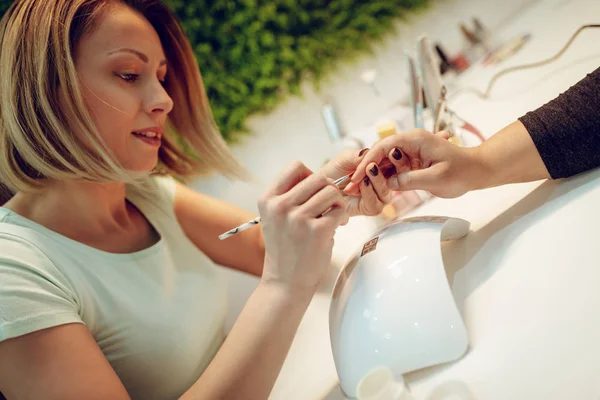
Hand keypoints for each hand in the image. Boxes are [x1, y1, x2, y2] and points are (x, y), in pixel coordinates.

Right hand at [258, 161, 349, 292]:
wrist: (285, 282)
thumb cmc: (286, 247)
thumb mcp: (276, 218)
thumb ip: (291, 196)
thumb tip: (322, 178)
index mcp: (268, 199)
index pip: (295, 167)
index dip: (310, 175)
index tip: (313, 191)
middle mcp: (280, 206)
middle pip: (318, 177)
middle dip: (329, 189)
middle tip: (329, 205)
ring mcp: (298, 218)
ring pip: (331, 191)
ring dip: (337, 203)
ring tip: (333, 216)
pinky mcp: (317, 231)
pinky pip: (339, 210)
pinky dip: (341, 217)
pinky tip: (334, 227)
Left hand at [320, 148, 393, 215]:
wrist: (322, 186)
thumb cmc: (333, 171)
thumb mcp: (346, 158)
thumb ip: (361, 156)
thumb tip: (374, 153)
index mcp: (380, 168)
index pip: (394, 165)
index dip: (392, 160)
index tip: (386, 154)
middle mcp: (381, 183)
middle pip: (393, 180)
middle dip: (383, 172)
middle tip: (372, 166)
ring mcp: (377, 197)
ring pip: (386, 193)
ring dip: (377, 182)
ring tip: (366, 175)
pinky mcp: (370, 209)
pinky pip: (376, 204)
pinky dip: (369, 193)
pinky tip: (362, 185)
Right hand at [347, 129, 483, 198]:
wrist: (478, 170)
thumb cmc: (462, 171)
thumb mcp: (435, 178)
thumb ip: (409, 180)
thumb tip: (388, 183)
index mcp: (415, 140)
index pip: (383, 147)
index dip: (368, 162)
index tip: (357, 176)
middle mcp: (410, 142)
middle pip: (380, 153)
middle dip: (365, 169)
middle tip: (351, 185)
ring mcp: (411, 152)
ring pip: (385, 161)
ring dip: (372, 174)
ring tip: (357, 188)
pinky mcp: (412, 161)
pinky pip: (393, 168)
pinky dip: (383, 177)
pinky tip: (373, 187)